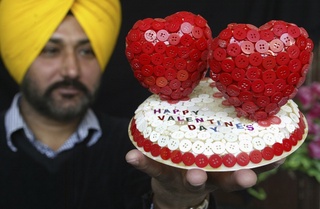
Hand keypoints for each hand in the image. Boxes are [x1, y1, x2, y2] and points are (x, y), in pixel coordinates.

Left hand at [126, 149, 283, 208]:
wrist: (173, 188)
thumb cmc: (198, 162)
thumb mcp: (215, 153)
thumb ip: (228, 136)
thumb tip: (248, 109)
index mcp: (220, 169)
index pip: (242, 168)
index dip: (261, 166)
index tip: (276, 161)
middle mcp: (205, 174)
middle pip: (222, 179)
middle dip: (235, 179)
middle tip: (246, 176)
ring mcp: (182, 175)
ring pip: (189, 178)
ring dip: (193, 177)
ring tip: (195, 175)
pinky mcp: (159, 172)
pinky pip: (150, 167)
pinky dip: (141, 162)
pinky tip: (132, 156)